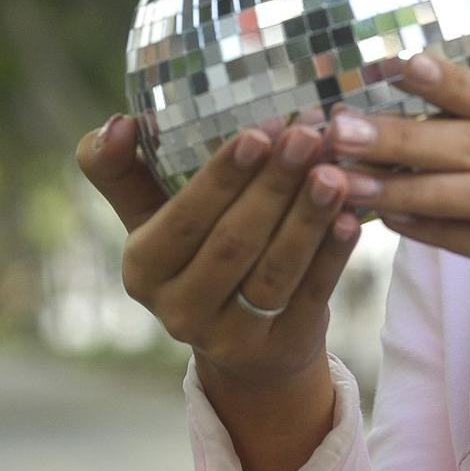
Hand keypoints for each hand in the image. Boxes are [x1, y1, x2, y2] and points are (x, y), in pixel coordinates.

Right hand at [76, 113, 361, 394]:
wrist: (244, 344)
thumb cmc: (195, 255)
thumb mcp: (150, 217)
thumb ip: (122, 170)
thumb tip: (118, 122)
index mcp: (143, 270)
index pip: (184, 219)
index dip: (222, 176)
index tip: (258, 131)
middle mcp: (179, 310)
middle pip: (233, 243)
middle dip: (273, 186)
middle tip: (306, 137)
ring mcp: (232, 337)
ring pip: (274, 271)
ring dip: (307, 218)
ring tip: (334, 172)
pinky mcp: (280, 348)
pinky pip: (311, 295)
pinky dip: (332, 255)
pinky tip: (352, 217)